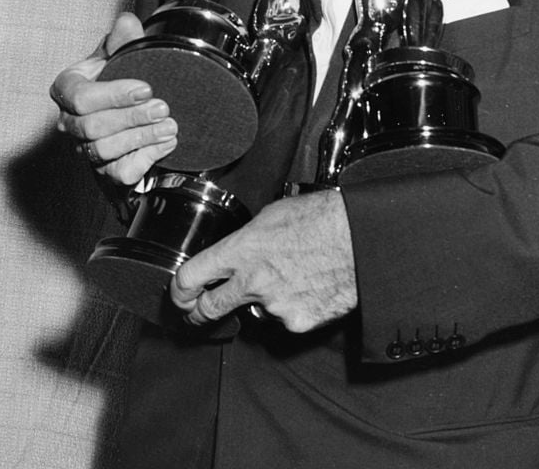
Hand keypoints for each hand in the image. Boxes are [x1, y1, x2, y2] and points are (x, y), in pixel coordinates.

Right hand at [50, 12, 177, 185]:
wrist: (127, 114)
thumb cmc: (119, 79)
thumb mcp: (120, 54)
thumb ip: (123, 38)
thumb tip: (127, 23)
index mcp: (68, 89)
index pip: (81, 98)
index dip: (114, 95)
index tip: (146, 88)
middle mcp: (70, 122)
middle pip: (93, 127)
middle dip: (133, 117)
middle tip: (162, 107)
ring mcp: (86, 149)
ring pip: (106, 151)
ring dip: (143, 137)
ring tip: (170, 125)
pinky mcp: (105, 172)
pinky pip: (121, 172)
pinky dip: (147, 158)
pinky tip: (166, 143)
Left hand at [170, 189, 356, 332]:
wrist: (360, 239)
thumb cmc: (322, 218)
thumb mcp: (272, 214)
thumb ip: (247, 238)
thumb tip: (239, 249)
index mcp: (242, 249)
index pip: (190, 277)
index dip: (178, 290)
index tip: (180, 294)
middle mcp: (252, 281)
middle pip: (208, 308)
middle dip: (200, 311)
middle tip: (200, 310)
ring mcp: (274, 305)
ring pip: (256, 309)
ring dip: (263, 299)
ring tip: (291, 275)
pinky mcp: (296, 323)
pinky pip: (285, 318)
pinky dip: (292, 307)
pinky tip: (308, 286)